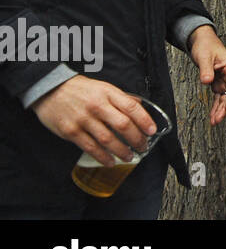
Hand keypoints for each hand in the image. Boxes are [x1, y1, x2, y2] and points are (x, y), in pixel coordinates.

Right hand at [32, 75, 155, 166]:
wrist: (49, 90)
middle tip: (143, 147)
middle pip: (123, 125)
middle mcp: (97, 106)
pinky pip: (90, 147)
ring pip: (108, 139)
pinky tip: (110, 161)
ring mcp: (83, 119)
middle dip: (136, 139)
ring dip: (122, 151)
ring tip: (129, 157)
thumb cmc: (80, 90)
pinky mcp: (71, 131)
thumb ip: (121, 97)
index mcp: (108, 93)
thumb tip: (140, 105)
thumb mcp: (103, 87)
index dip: (144, 120)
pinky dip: (102, 157)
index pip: (132, 107)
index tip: (152, 131)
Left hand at [188, 25, 225, 125]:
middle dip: (225, 108)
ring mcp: (224, 79)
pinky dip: (215, 105)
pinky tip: (212, 114)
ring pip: (225, 97)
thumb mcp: (204, 56)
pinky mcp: (217, 82)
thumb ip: (206, 70)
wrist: (200, 40)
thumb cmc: (206, 45)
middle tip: (218, 119)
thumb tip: (207, 82)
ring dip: (220, 109)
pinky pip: (218, 96)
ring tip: (214, 121)